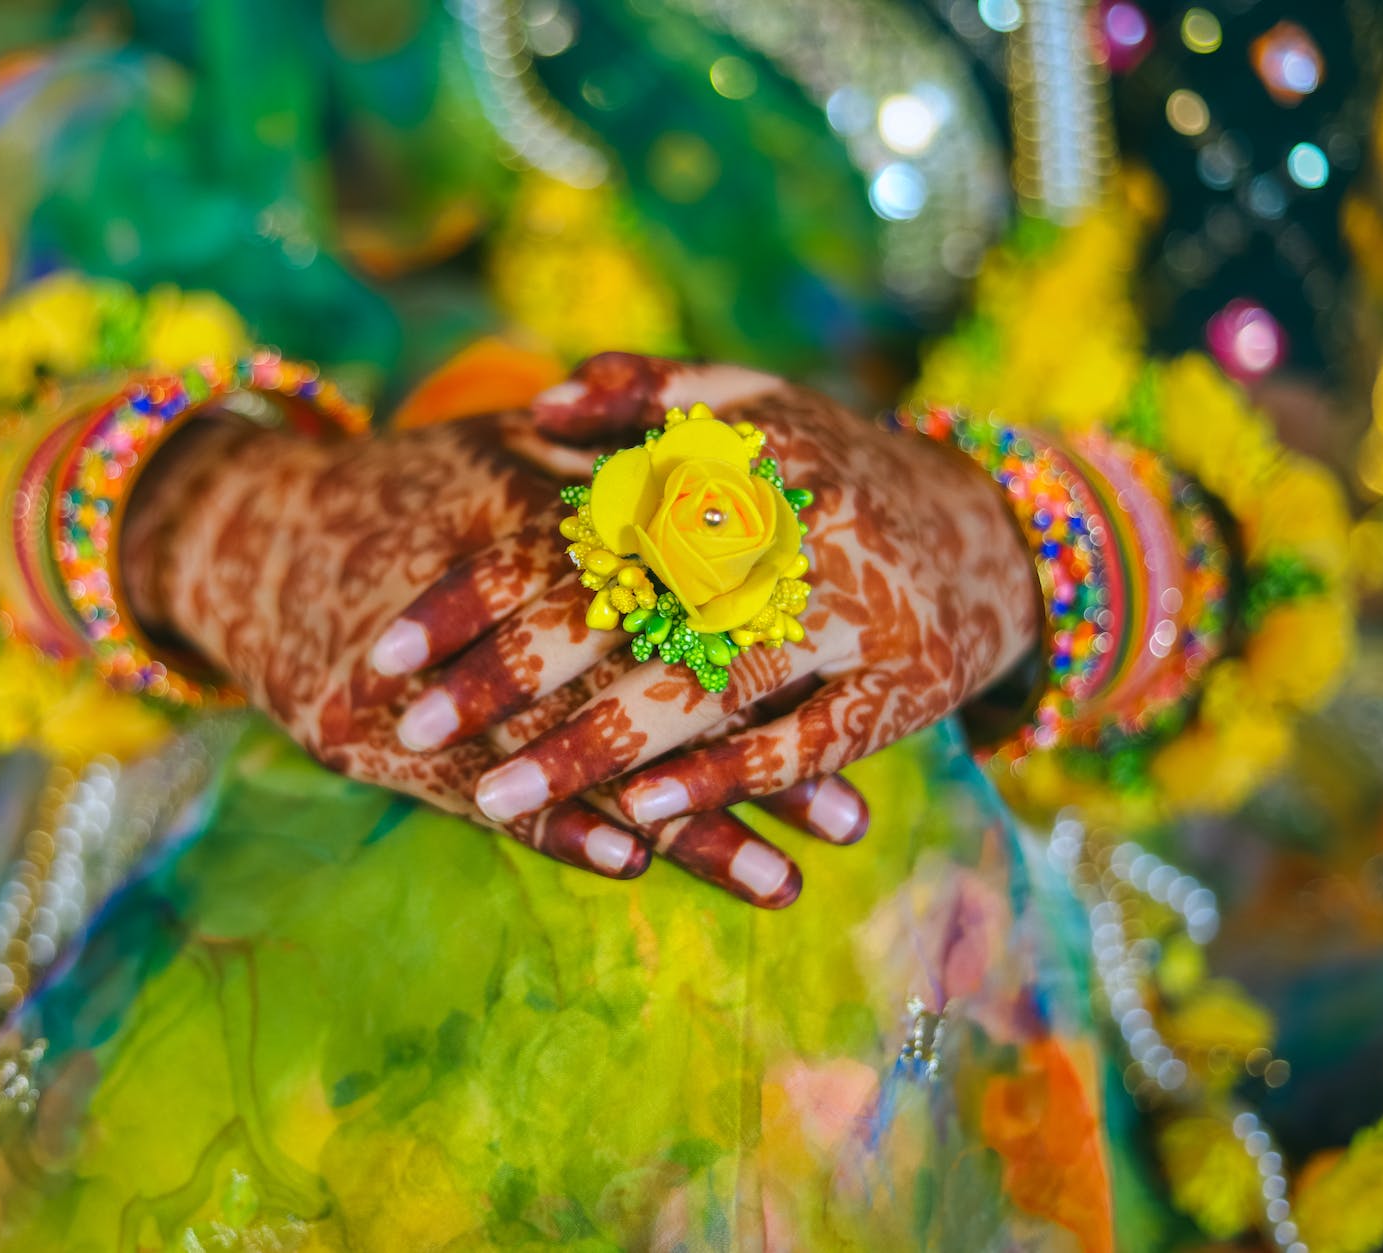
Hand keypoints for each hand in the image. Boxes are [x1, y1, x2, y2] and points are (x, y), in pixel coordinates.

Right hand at [121, 407, 823, 903]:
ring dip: (687, 830)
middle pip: (656, 694)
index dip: (769, 655)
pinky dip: (558, 828)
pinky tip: (629, 868)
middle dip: (757, 765)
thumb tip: (715, 447)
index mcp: (552, 520)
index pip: (686, 601)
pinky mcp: (388, 741)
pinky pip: (485, 794)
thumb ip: (601, 456)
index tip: (863, 696)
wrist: (245, 539)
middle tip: (851, 821)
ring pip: (586, 762)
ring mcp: (448, 681)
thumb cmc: (394, 493)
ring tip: (783, 887)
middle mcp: (509, 605)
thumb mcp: (500, 455)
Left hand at [375, 353, 1041, 872]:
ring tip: (496, 799)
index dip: (471, 596)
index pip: (570, 534)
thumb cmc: (840, 471)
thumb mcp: (752, 406)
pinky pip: (795, 743)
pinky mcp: (898, 688)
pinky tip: (638, 817)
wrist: (999, 534)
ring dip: (591, 748)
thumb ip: (642, 396)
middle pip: (618, 613)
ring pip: (698, 688)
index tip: (383, 653)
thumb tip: (530, 405)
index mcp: (727, 465)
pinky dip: (717, 778)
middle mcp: (779, 533)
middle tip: (409, 733)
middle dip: (504, 680)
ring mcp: (844, 614)